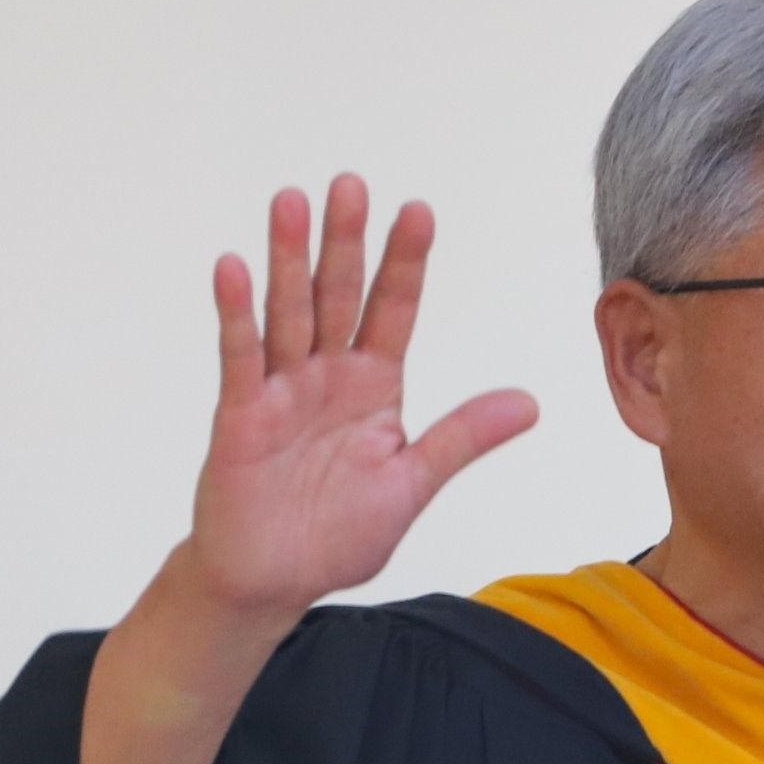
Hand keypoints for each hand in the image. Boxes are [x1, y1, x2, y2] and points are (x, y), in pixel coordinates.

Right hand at [186, 176, 539, 623]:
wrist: (273, 581)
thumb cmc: (338, 535)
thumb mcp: (411, 484)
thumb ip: (461, 439)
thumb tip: (528, 403)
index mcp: (374, 386)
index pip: (393, 311)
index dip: (405, 263)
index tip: (419, 211)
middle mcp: (327, 375)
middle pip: (338, 296)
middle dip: (345, 241)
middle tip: (350, 183)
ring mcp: (281, 390)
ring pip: (288, 313)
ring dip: (289, 259)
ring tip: (292, 202)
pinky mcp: (240, 415)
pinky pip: (239, 357)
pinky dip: (237, 314)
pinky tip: (235, 268)